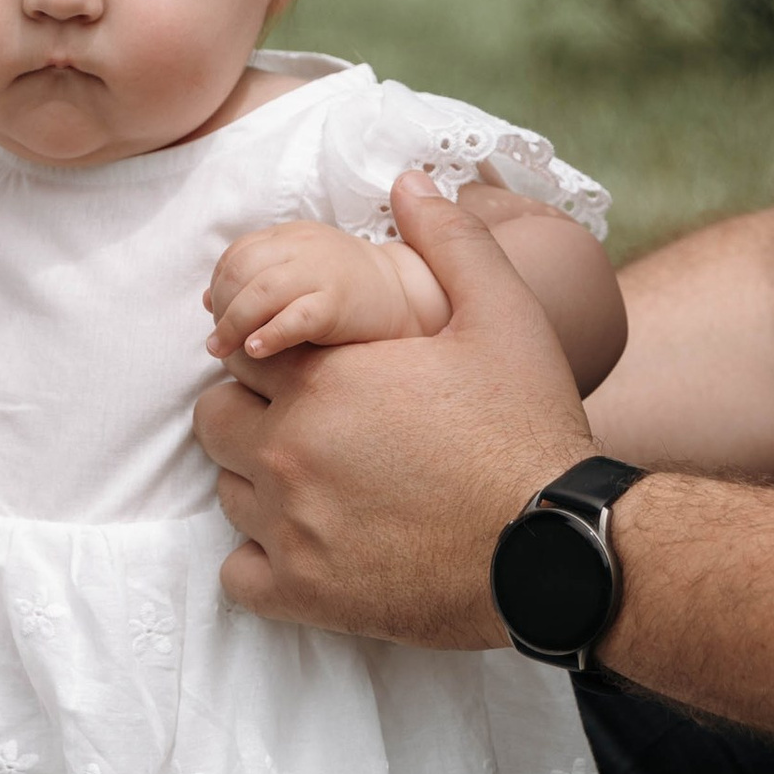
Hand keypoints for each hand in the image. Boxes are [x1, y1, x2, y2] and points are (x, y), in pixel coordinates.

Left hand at [196, 171, 594, 645]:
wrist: (555, 548)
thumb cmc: (528, 428)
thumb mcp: (504, 316)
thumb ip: (450, 240)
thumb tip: (410, 180)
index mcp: (322, 377)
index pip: (245, 349)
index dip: (280, 355)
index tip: (322, 372)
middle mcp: (289, 450)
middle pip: (218, 418)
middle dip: (256, 412)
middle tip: (319, 424)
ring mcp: (290, 528)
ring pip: (227, 491)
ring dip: (259, 481)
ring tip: (323, 482)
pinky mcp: (304, 593)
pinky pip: (238, 574)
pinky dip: (262, 561)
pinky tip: (308, 545)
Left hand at [205, 217, 441, 361]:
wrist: (417, 303)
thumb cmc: (355, 299)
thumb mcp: (302, 278)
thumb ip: (258, 283)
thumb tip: (208, 300)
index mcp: (296, 236)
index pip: (238, 255)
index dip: (220, 287)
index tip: (218, 319)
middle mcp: (307, 247)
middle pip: (242, 271)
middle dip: (223, 309)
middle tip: (218, 343)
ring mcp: (325, 272)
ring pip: (260, 291)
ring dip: (233, 324)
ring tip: (224, 352)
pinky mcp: (341, 303)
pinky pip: (295, 316)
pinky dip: (269, 333)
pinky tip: (256, 352)